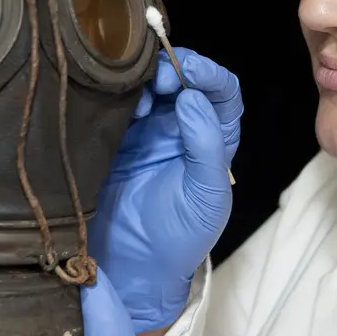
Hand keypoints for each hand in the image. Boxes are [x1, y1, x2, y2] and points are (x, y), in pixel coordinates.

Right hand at [88, 47, 241, 332]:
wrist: (134, 267)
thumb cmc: (182, 235)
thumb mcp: (206, 194)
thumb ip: (206, 146)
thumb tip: (193, 97)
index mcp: (215, 137)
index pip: (222, 92)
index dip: (210, 74)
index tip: (190, 72)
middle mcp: (183, 125)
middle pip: (184, 79)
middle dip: (174, 68)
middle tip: (158, 78)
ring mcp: (147, 129)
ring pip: (150, 86)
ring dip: (144, 79)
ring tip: (135, 90)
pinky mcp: (114, 137)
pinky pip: (116, 105)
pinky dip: (117, 95)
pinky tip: (114, 102)